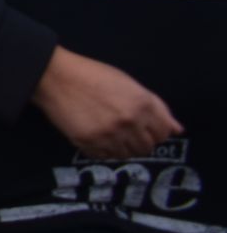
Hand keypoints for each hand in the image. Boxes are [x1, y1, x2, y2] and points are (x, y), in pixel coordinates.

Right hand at [32, 46, 181, 159]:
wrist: (55, 77)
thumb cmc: (92, 75)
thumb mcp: (129, 84)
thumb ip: (157, 107)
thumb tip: (177, 129)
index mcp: (142, 104)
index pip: (163, 133)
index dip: (155, 131)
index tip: (144, 127)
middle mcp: (129, 121)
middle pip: (147, 147)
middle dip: (139, 141)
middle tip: (125, 130)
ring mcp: (109, 134)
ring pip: (127, 155)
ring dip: (122, 147)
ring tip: (110, 133)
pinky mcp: (89, 142)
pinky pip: (105, 157)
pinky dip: (104, 150)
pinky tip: (97, 136)